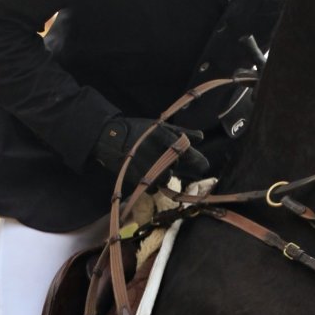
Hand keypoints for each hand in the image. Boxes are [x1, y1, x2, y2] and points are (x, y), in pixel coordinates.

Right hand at [93, 116, 208, 188]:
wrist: (110, 137)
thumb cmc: (137, 130)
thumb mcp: (160, 126)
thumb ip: (182, 132)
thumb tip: (201, 137)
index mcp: (167, 139)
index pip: (188, 153)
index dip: (198, 161)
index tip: (204, 166)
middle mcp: (161, 154)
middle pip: (176, 166)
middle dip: (173, 164)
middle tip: (161, 157)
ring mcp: (151, 168)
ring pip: (166, 178)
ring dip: (163, 175)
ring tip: (152, 165)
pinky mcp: (140, 178)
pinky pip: (153, 188)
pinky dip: (152, 184)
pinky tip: (146, 174)